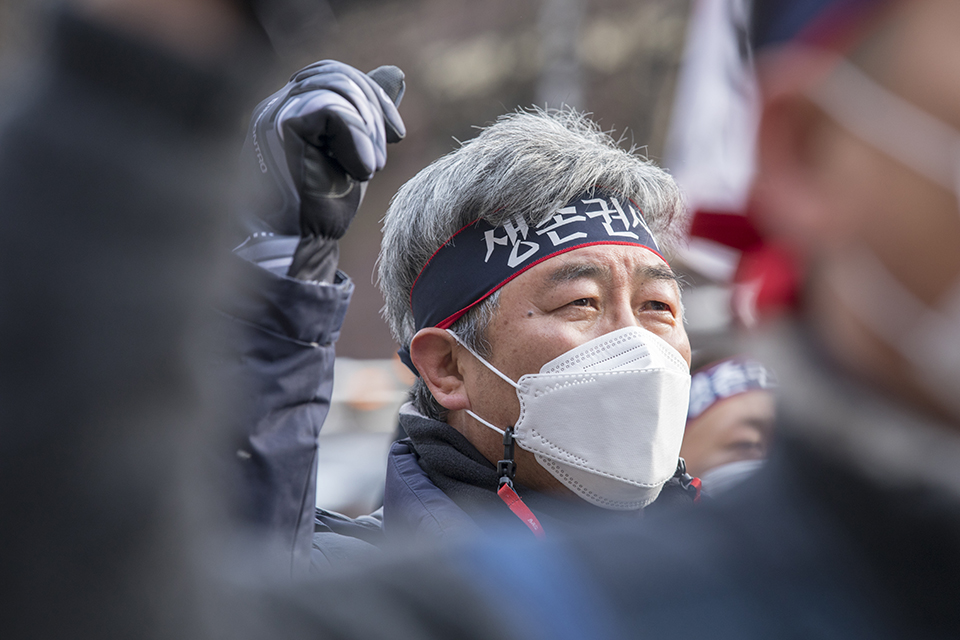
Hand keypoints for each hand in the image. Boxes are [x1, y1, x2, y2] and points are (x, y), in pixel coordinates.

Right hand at [239, 60, 404, 241]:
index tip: (396, 134)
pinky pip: (333, 110)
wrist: (301, 243)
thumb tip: (396, 73)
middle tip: (389, 147)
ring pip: (337, 87)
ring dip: (369, 128)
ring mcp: (273, 113)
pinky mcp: (280, 127)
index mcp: (289, 108)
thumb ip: (368, 112)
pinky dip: (358, 140)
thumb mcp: (355, 149)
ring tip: (371, 166)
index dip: (372, 94)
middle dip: (375, 106)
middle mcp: (275, 105)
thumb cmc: (323, 205)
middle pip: (337, 73)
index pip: (333, 74)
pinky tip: (360, 171)